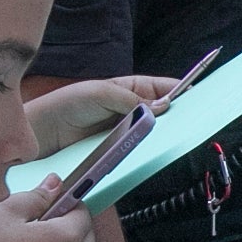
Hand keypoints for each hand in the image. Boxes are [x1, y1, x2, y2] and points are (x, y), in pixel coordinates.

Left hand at [26, 74, 184, 156]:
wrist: (41, 133)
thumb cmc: (67, 105)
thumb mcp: (100, 94)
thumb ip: (131, 100)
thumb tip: (162, 106)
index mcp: (128, 89)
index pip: (162, 88)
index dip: (181, 91)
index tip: (199, 96)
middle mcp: (129, 111)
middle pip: (161, 114)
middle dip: (176, 117)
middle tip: (192, 122)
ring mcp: (124, 132)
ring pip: (151, 135)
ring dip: (160, 137)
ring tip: (174, 139)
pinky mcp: (117, 152)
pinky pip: (137, 152)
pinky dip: (145, 153)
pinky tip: (151, 154)